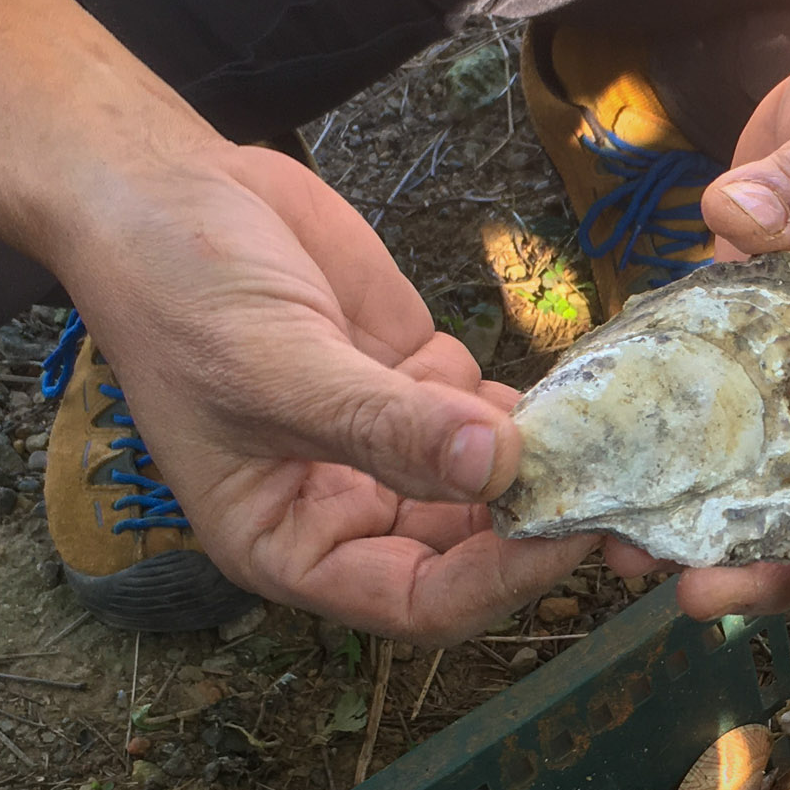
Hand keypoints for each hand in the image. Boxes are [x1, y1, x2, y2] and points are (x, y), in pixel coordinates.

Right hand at [52, 142, 598, 643]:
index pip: (415, 600)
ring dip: (556, 469)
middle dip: (543, 529)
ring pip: (494, 488)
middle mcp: (345, 510)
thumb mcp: (276, 366)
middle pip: (470, 555)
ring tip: (629, 439)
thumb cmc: (178, 292)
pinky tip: (590, 386)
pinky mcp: (418, 382)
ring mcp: (389, 448)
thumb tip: (498, 464)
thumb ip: (383, 424)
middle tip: (630, 491)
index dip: (496, 579)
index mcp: (289, 545)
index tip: (567, 532)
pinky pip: (496, 416)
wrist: (159, 189)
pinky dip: (543, 408)